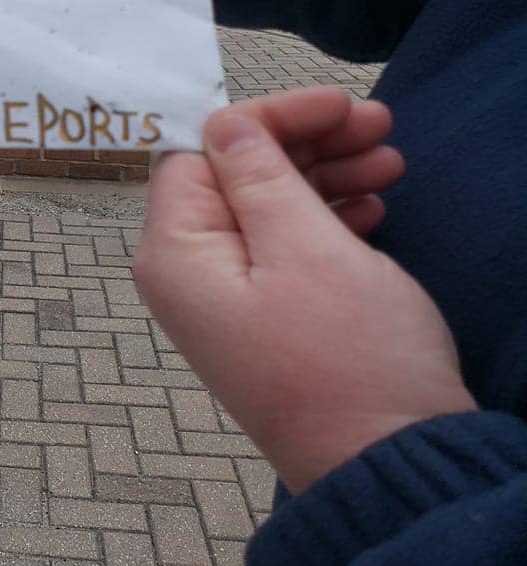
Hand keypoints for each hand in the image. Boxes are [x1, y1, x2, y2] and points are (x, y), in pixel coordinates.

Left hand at [134, 88, 476, 492]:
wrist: (392, 463)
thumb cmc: (348, 358)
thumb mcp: (305, 246)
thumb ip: (258, 175)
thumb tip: (222, 121)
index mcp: (174, 251)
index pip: (200, 150)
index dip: (267, 118)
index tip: (335, 103)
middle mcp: (187, 273)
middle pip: (234, 175)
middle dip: (304, 142)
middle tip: (377, 123)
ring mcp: (226, 300)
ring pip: (267, 208)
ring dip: (325, 175)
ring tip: (390, 162)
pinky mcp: (267, 319)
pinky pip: (286, 247)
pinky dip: (327, 218)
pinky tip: (372, 207)